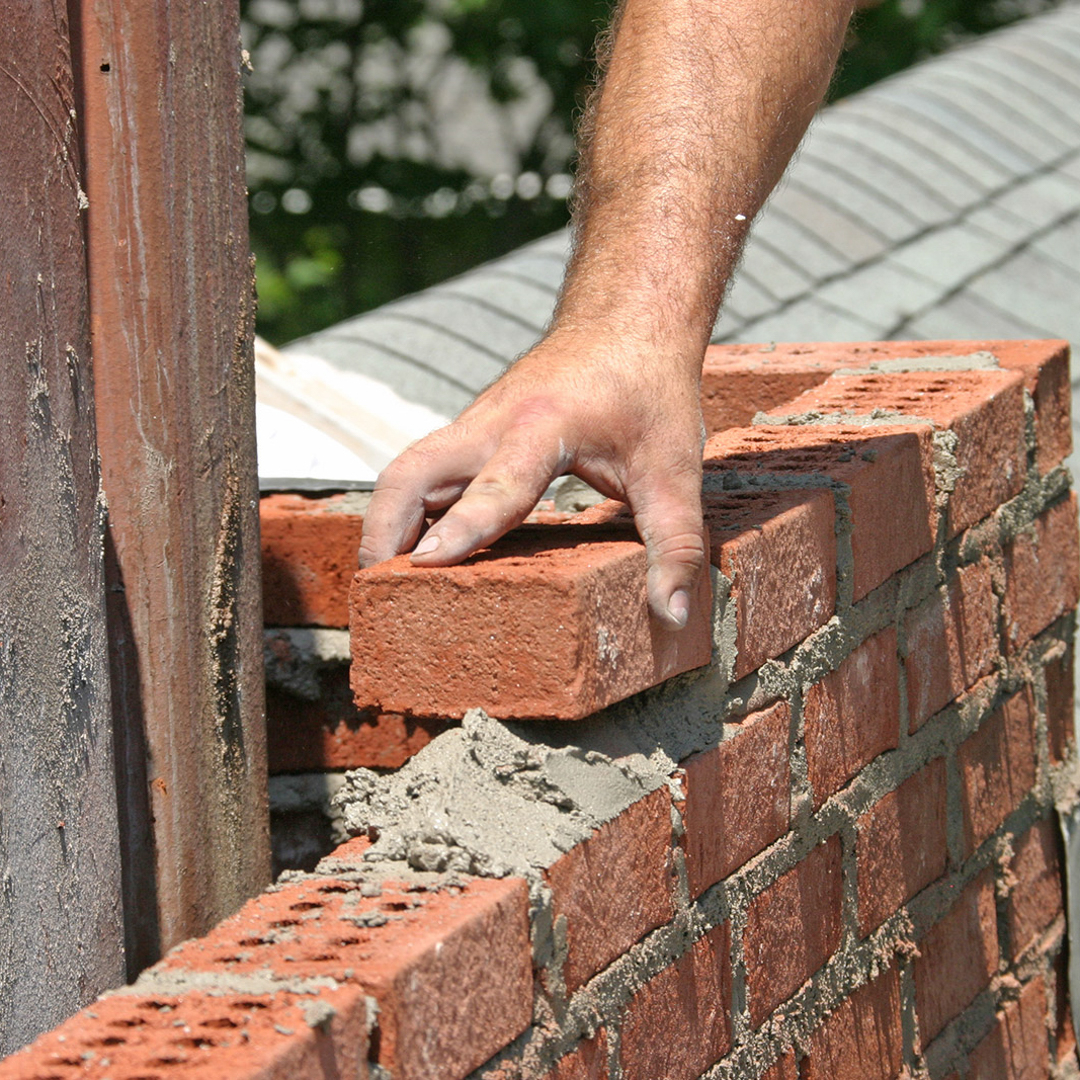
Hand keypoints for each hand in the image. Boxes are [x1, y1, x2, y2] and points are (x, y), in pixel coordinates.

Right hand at [357, 329, 706, 627]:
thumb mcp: (675, 470)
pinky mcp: (473, 431)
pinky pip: (425, 470)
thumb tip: (673, 614)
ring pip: (408, 470)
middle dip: (386, 530)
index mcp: (544, 427)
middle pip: (413, 471)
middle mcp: (494, 422)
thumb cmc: (650, 392)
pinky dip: (409, 510)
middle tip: (378, 594)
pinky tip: (413, 550)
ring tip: (384, 585)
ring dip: (388, 522)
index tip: (426, 568)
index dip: (461, 529)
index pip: (496, 485)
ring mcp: (476, 424)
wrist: (628, 319)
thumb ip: (674, 543)